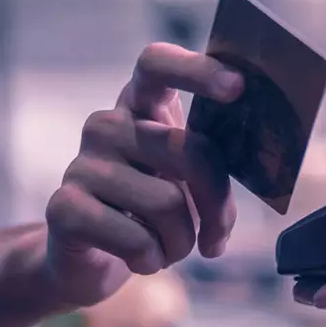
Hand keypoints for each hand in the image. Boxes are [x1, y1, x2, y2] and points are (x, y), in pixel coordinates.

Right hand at [44, 43, 243, 306]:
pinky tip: (141, 259)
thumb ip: (212, 165)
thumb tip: (260, 167)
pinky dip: (153, 260)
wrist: (94, 261)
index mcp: (142, 107)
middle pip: (190, 153)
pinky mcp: (64, 206)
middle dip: (217, 208)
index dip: (197, 71)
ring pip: (168, 204)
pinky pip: (137, 239)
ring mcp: (83, 163)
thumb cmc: (155, 216)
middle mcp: (108, 125)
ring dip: (182, 242)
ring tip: (169, 248)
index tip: (238, 86)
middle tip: (215, 240)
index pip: (158, 64)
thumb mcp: (189, 184)